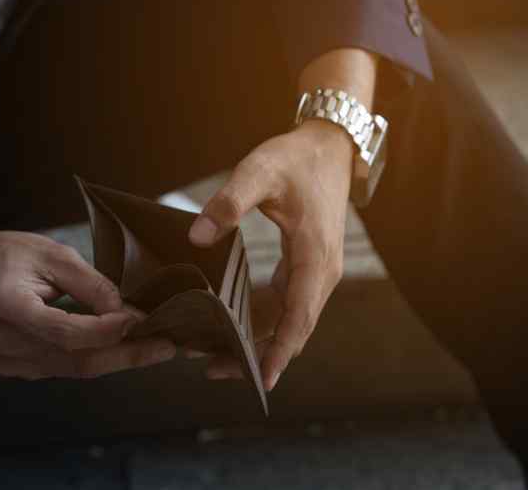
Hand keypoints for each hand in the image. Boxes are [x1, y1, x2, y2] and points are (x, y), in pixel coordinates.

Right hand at [0, 221, 175, 378]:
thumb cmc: (7, 255)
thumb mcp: (51, 254)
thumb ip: (89, 284)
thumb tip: (125, 311)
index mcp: (7, 307)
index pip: (65, 332)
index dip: (107, 330)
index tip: (140, 319)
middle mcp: (3, 342)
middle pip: (75, 359)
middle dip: (126, 354)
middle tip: (165, 347)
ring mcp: (7, 361)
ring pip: (74, 368)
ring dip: (116, 358)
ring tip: (154, 347)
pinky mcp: (15, 368)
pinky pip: (63, 367)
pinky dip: (95, 357)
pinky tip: (120, 347)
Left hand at [188, 119, 353, 389]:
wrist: (330, 146)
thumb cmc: (296, 159)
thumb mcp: (258, 172)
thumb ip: (228, 203)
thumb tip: (197, 237)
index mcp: (315, 256)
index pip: (298, 317)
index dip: (278, 351)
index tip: (261, 381)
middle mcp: (323, 272)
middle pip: (294, 329)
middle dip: (260, 355)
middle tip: (214, 369)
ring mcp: (320, 271)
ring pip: (292, 320)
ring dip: (261, 340)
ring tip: (218, 354)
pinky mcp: (311, 266)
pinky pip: (290, 304)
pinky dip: (266, 320)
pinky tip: (237, 324)